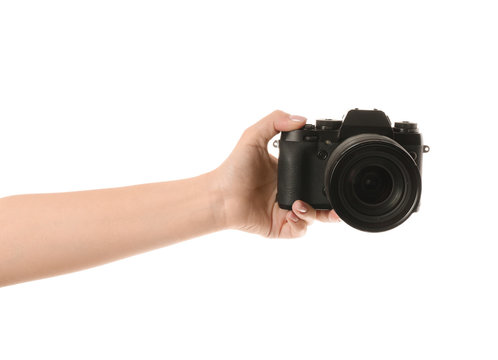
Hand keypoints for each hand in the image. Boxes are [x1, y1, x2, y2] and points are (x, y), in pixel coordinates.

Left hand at [214, 110, 339, 237]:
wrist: (220, 195)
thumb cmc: (233, 169)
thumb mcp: (253, 136)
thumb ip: (275, 121)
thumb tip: (301, 119)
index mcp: (289, 173)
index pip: (315, 174)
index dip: (325, 175)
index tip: (332, 170)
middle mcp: (290, 192)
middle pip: (320, 199)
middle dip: (330, 201)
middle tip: (332, 198)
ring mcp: (286, 211)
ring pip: (314, 217)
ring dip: (315, 213)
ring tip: (300, 206)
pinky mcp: (280, 227)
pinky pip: (300, 230)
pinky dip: (301, 223)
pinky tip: (292, 213)